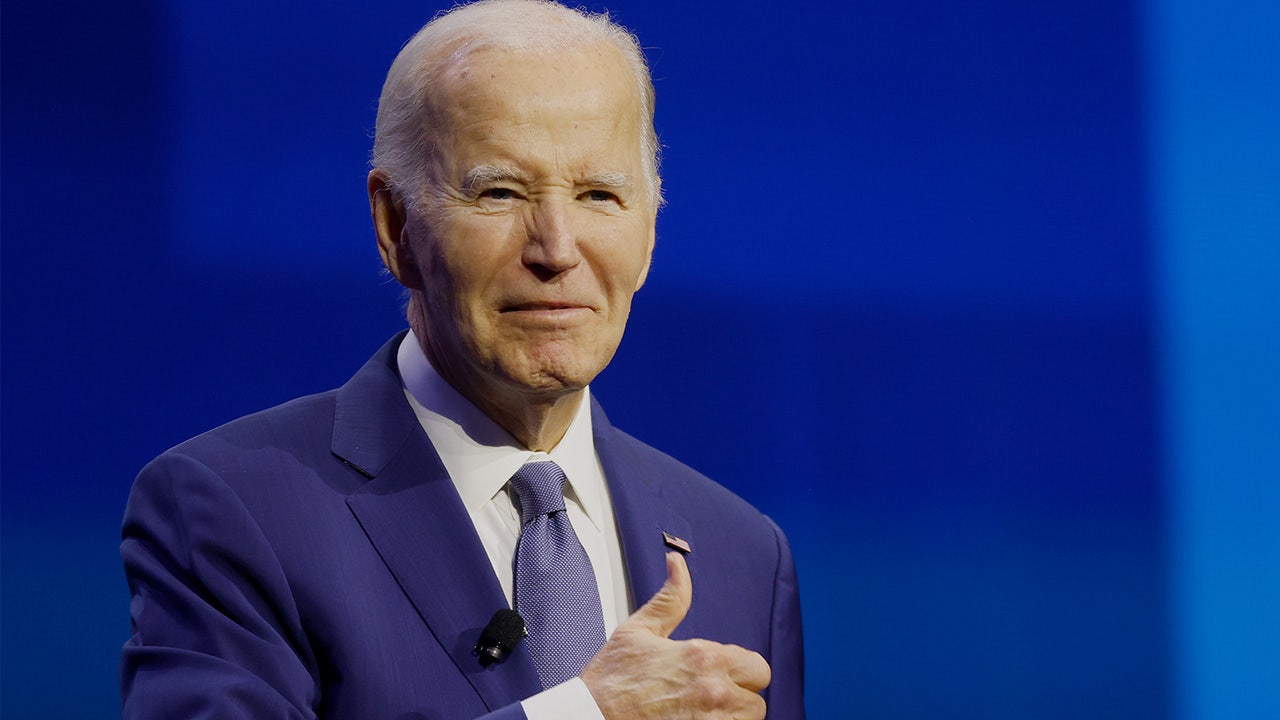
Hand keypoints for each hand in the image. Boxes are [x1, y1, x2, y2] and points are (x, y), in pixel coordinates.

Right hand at [579, 552, 770, 718]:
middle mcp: (713, 692)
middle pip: (758, 700)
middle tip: (714, 697)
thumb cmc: (610, 681)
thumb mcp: (639, 629)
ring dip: (731, 717)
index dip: (740, 671)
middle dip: (740, 697)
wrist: (589, 718)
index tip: (720, 674)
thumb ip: (671, 598)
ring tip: (703, 711)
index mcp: (703, 657)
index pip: (756, 667)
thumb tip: (678, 565)